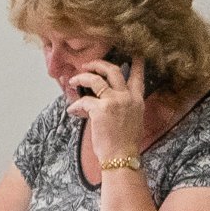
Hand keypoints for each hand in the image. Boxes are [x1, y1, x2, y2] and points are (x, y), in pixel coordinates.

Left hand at [66, 53, 151, 169]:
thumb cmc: (125, 143)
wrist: (122, 157)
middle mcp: (127, 97)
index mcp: (137, 100)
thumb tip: (104, 101)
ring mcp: (114, 101)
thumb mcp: (132, 119)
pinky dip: (75, 105)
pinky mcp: (100, 109)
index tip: (134, 53)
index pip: (137, 76)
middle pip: (113, 70)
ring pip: (95, 80)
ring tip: (72, 81)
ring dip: (81, 78)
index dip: (136, 63)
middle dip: (98, 64)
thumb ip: (123, 106)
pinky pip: (83, 101)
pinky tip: (72, 111)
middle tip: (87, 64)